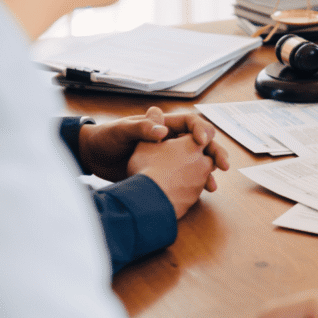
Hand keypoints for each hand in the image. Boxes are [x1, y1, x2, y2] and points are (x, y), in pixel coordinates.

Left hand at [77, 107, 229, 181]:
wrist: (95, 158)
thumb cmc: (107, 139)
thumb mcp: (122, 131)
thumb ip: (141, 129)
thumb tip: (161, 130)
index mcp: (163, 124)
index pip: (191, 123)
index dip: (201, 130)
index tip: (202, 142)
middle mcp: (171, 139)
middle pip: (202, 143)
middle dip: (215, 153)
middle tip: (223, 164)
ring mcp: (170, 157)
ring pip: (199, 162)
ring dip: (209, 172)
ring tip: (213, 185)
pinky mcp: (166, 173)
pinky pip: (189, 177)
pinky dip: (198, 184)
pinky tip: (202, 193)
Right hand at [128, 134, 216, 217]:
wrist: (148, 202)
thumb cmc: (146, 169)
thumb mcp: (144, 143)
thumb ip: (152, 127)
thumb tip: (155, 111)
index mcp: (193, 144)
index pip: (209, 132)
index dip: (202, 133)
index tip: (195, 137)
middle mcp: (202, 162)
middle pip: (208, 155)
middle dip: (199, 155)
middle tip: (184, 158)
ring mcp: (200, 182)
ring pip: (203, 174)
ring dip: (194, 173)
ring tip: (174, 175)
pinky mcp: (194, 199)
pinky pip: (194, 190)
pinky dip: (187, 187)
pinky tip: (172, 188)